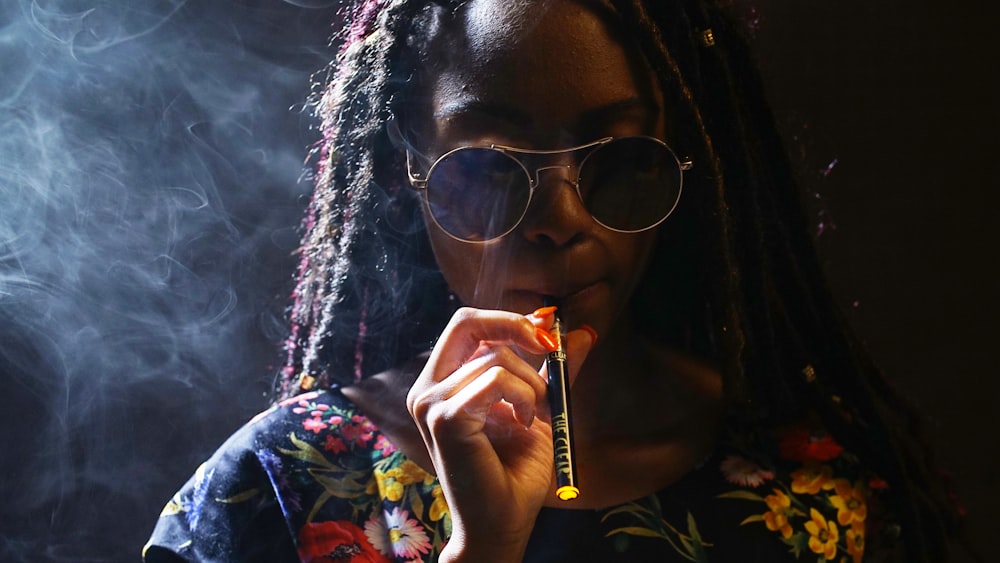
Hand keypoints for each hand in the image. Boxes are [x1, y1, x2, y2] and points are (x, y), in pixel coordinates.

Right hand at [406, 307, 593, 561]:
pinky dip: (523, 396)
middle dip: (515, 326)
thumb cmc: (515, 471)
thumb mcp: (538, 406)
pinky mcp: (445, 418)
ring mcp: (430, 403)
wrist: (504, 521)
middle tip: (550, 346)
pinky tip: (524, 424)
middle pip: (467, 322)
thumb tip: (580, 331)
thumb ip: (553, 370)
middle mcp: (426, 389)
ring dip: (531, 384)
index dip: (508, 319)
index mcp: (440, 382)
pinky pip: (496, 379)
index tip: (546, 333)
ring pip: (496, 356)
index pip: (465, 324)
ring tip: (532, 417)